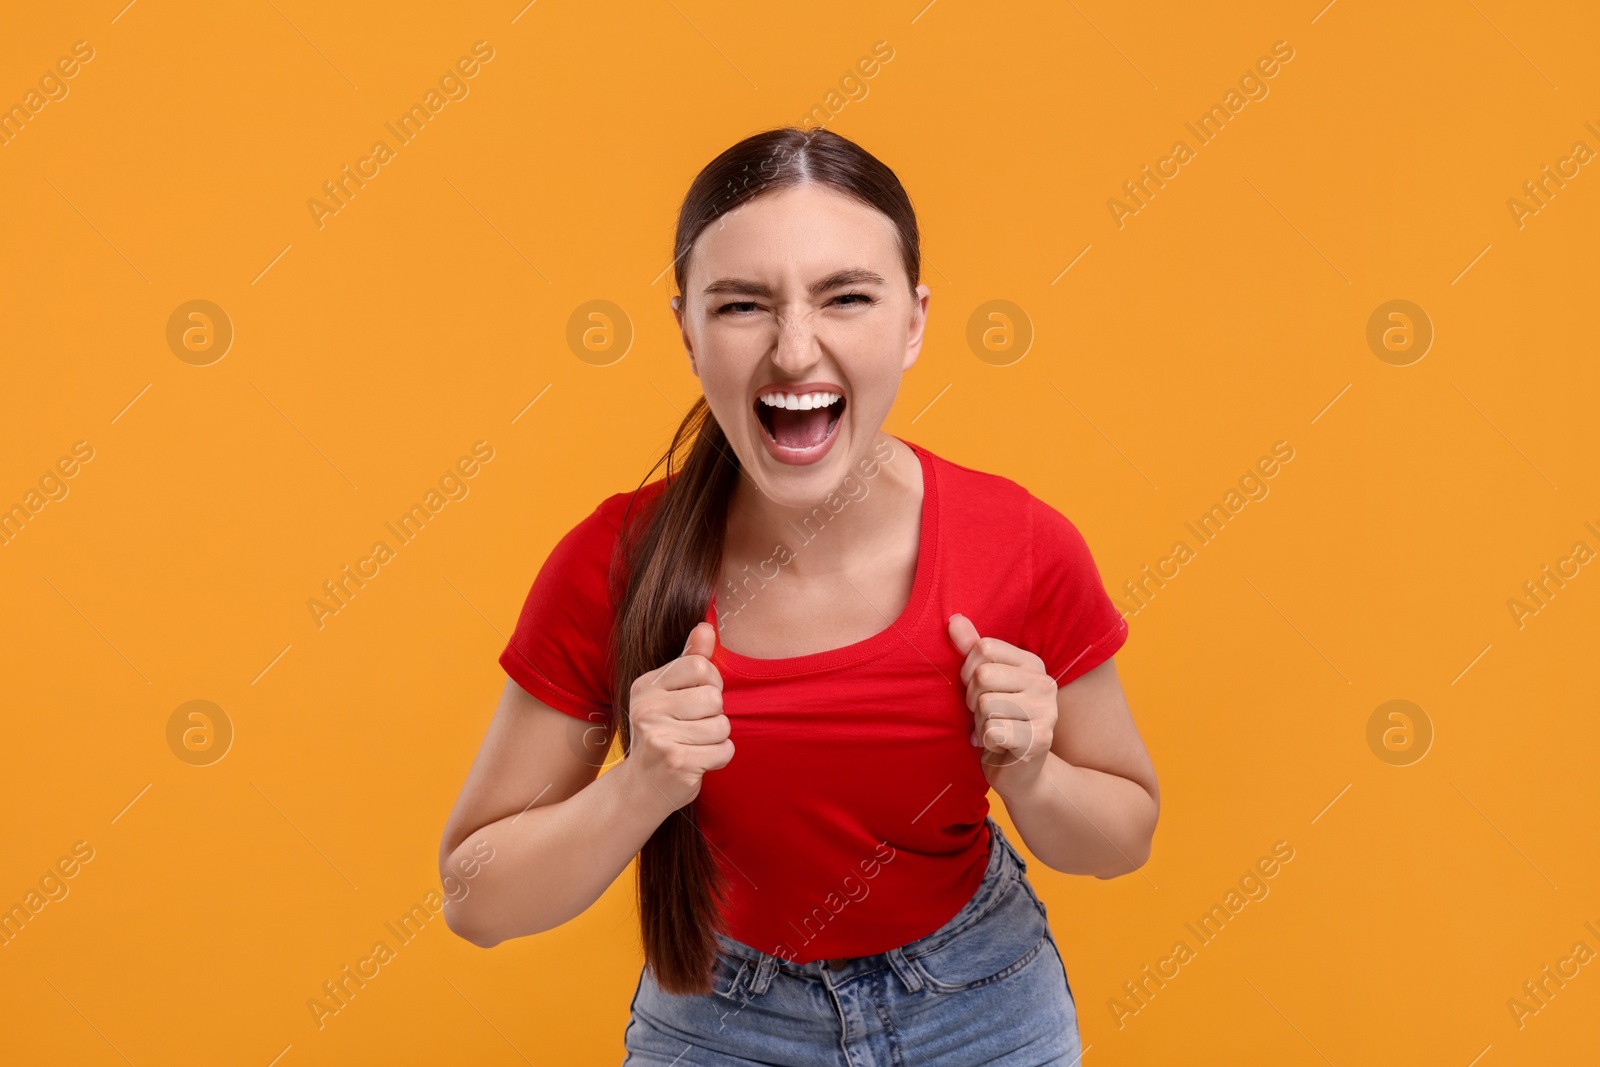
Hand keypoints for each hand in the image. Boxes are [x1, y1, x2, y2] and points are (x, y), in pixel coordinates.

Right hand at [624, 621, 732, 812]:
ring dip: (717, 738)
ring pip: (722, 725)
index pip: (700, 666)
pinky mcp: (677, 763)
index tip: (698, 700)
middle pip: (714, 697)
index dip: (711, 683)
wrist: (641, 787)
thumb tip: (705, 626)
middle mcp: (648, 709)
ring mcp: (660, 737)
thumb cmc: (662, 734)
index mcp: (646, 686)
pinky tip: (698, 761)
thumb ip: (689, 660)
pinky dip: (719, 758)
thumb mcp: (669, 694)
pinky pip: (724, 751)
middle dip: (715, 714)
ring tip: (695, 745)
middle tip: (695, 727)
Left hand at [946, 613, 1057, 794]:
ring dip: (980, 723)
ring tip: (994, 730)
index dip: (967, 670)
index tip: (977, 689)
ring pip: (985, 705)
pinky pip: (992, 731)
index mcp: (1031, 663)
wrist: (1021, 772)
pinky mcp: (1039, 739)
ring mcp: (1046, 711)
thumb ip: (971, 650)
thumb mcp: (984, 683)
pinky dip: (987, 742)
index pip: (984, 647)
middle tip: (985, 715)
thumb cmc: (999, 721)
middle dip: (972, 700)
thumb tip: (953, 619)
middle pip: (982, 676)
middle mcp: (1044, 682)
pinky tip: (999, 746)